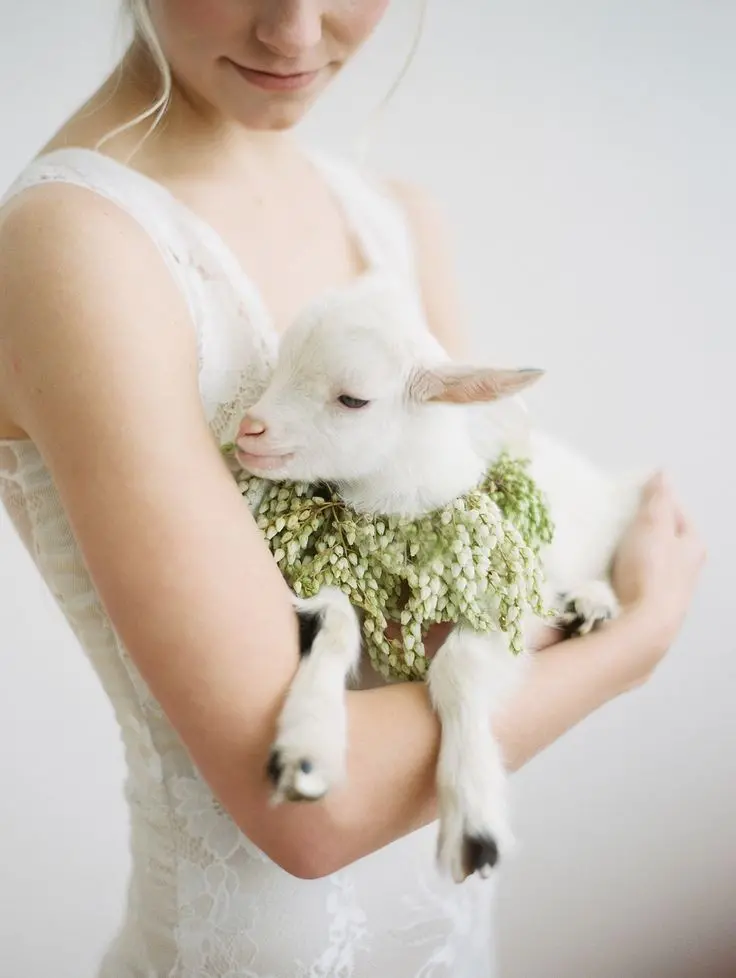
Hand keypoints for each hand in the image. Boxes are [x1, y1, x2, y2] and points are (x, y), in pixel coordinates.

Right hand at [611, 470, 705, 660]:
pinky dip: (621, 572)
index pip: (678, 513)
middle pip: (664, 539)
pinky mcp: (646, 606)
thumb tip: (663, 474)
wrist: (640, 625)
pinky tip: (605, 571)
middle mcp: (686, 569)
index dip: (658, 500)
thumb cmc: (651, 570)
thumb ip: (657, 499)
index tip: (634, 494)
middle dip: (643, 528)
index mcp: (693, 546)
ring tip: (606, 543)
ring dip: (630, 552)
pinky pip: (633, 580)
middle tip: (618, 518)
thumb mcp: (653, 524)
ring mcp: (666, 590)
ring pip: (648, 561)